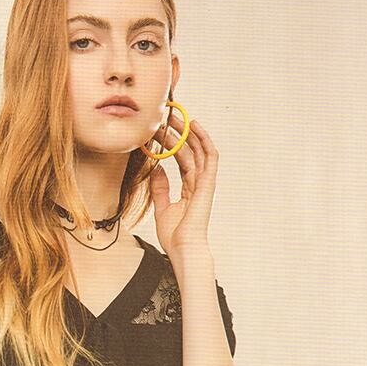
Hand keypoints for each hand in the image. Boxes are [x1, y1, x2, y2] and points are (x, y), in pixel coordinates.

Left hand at [147, 112, 218, 262]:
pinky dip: (204, 140)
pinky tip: (195, 126)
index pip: (183, 160)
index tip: (160, 131)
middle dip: (180, 133)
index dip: (173, 144)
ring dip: (190, 132)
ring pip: (200, 150)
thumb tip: (157, 168)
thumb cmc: (174, 236)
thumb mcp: (162, 208)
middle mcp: (199, 184)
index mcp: (190, 190)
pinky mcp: (208, 184)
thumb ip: (160, 188)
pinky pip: (210, 157)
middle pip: (191, 152)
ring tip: (178, 116)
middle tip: (167, 117)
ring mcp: (205, 183)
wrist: (184, 249)